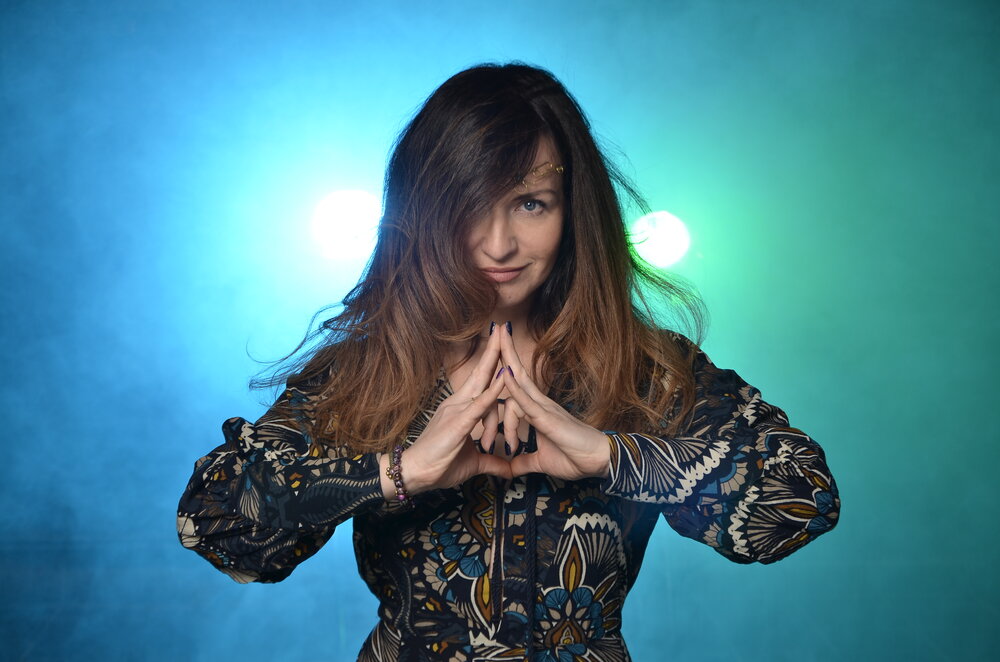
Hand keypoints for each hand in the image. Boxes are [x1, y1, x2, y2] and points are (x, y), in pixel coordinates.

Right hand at [396, 323, 511, 493]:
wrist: (414, 474)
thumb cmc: (438, 466)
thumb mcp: (472, 463)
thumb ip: (491, 462)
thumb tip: (508, 469)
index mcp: (461, 409)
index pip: (481, 381)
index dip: (492, 362)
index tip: (502, 344)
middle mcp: (458, 404)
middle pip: (480, 372)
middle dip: (493, 349)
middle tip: (504, 326)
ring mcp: (457, 411)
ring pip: (480, 381)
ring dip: (495, 360)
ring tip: (505, 339)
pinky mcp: (458, 424)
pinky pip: (479, 405)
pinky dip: (493, 391)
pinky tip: (504, 378)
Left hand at [496, 322, 610, 480]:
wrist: (598, 462)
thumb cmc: (574, 457)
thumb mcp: (540, 461)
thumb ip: (524, 462)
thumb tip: (509, 469)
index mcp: (537, 410)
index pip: (516, 385)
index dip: (505, 368)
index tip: (495, 350)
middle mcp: (540, 403)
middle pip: (518, 371)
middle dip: (506, 350)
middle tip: (496, 327)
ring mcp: (544, 408)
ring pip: (522, 379)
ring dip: (508, 358)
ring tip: (498, 336)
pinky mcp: (548, 419)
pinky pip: (528, 401)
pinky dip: (515, 387)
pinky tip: (504, 373)